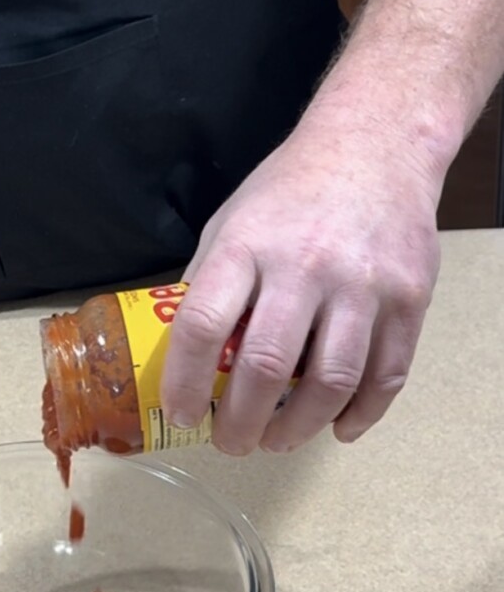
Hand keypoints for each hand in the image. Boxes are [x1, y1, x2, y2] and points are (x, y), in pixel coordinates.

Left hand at [159, 113, 442, 453]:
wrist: (375, 148)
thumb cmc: (291, 191)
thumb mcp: (232, 222)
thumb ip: (210, 283)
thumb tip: (183, 353)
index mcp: (246, 245)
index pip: (203, 325)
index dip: (185, 382)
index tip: (183, 413)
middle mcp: (304, 265)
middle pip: (267, 366)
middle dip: (242, 422)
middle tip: (232, 443)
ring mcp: (363, 284)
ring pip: (331, 382)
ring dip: (299, 428)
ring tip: (278, 440)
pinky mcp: (408, 299)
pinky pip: (386, 376)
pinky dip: (360, 414)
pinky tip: (338, 427)